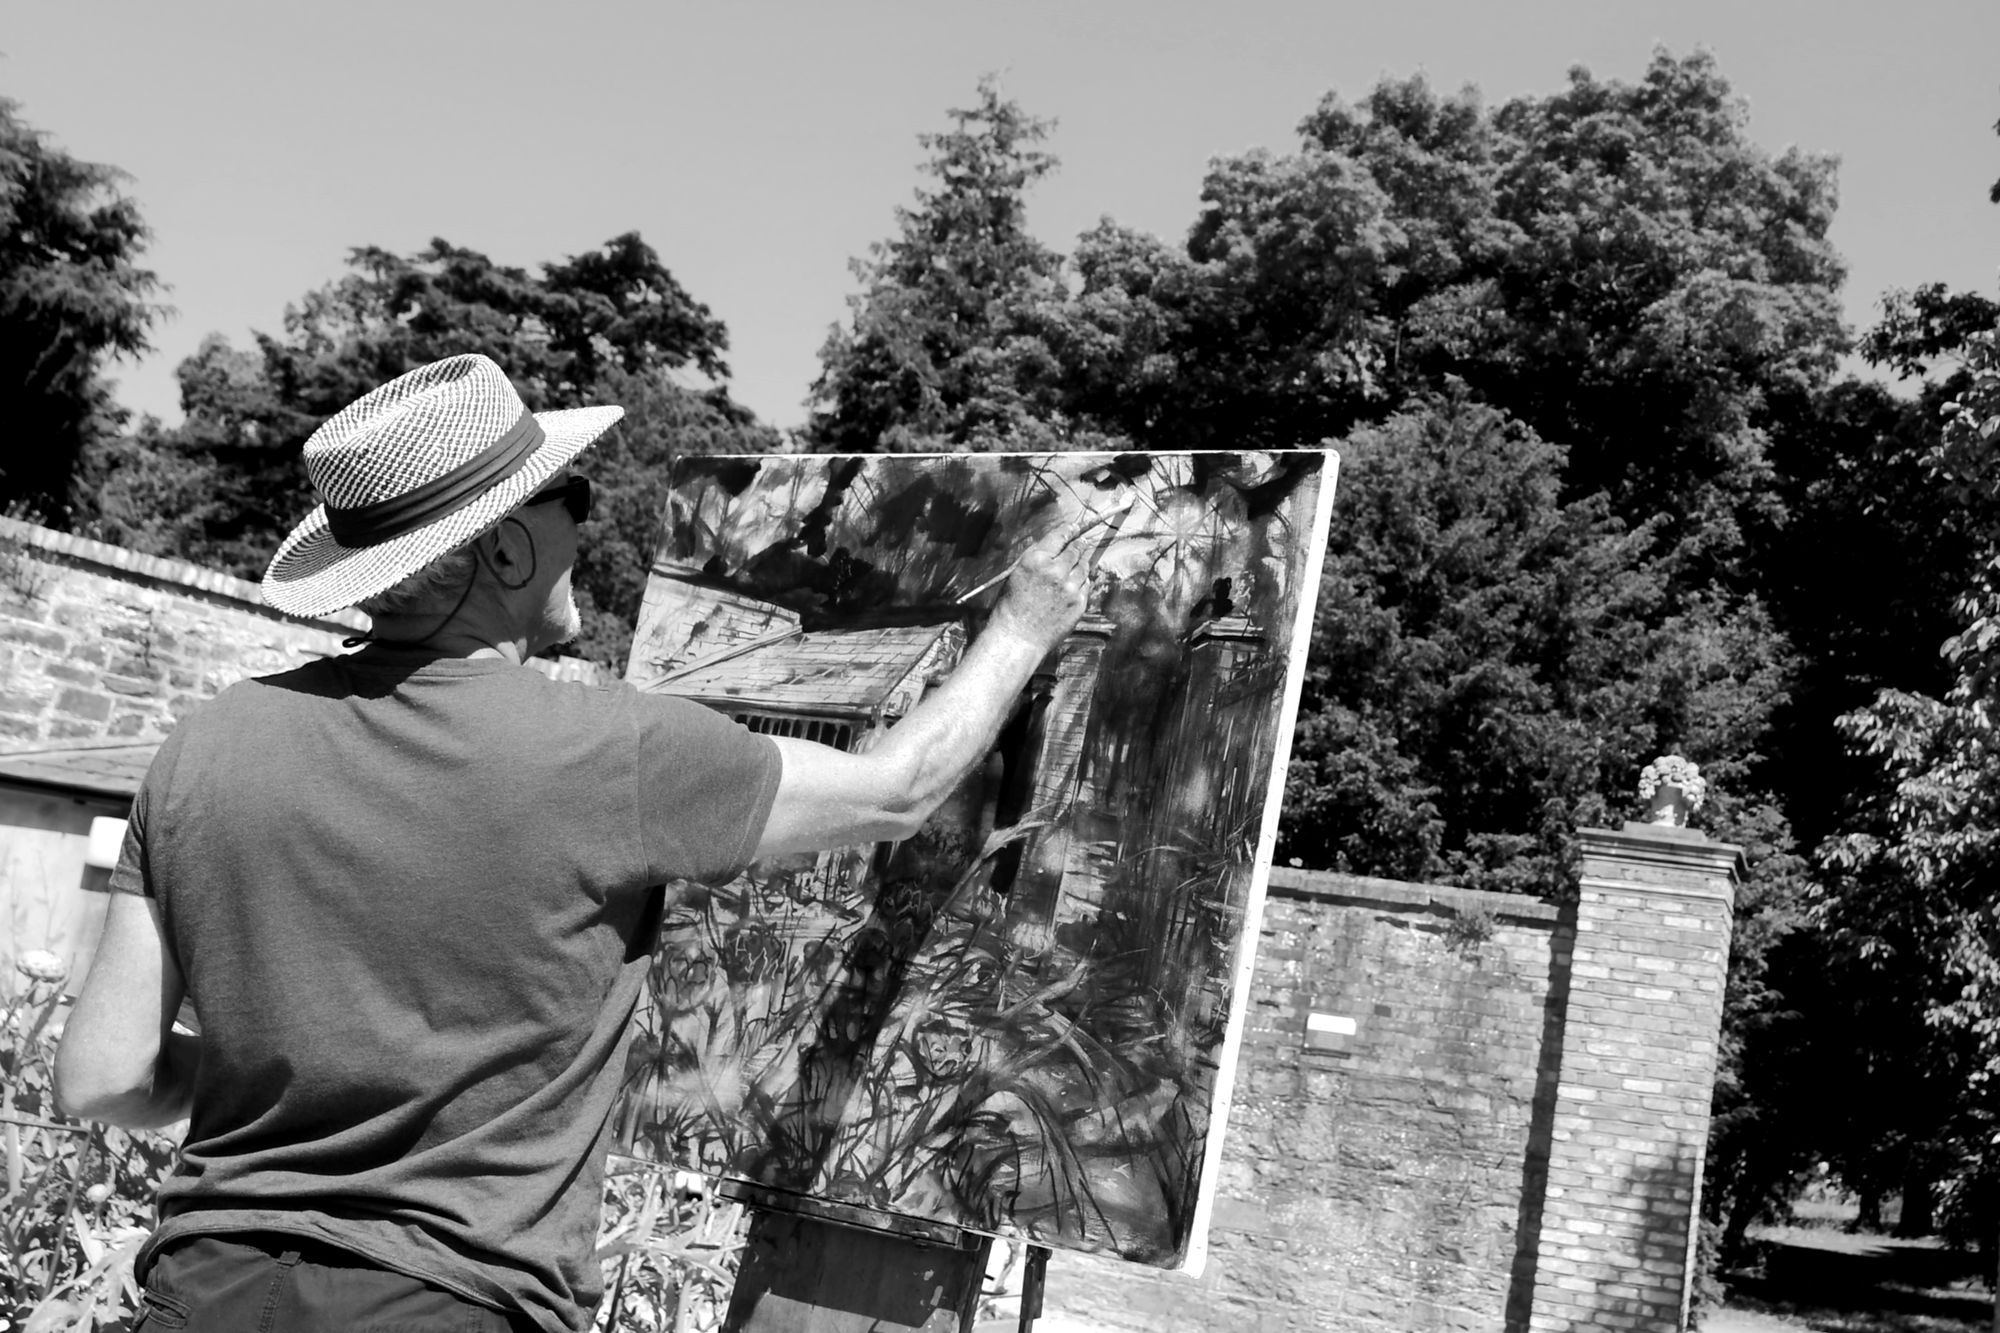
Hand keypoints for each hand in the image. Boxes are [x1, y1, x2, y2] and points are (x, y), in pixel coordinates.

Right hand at [987, 533, 1087, 652]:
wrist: (1017, 638)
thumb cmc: (1011, 607)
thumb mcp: (1017, 573)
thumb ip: (1037, 558)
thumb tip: (1054, 545)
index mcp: (1036, 559)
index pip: (1059, 536)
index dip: (1070, 530)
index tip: (1075, 528)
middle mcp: (1055, 570)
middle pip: (1075, 550)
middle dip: (1079, 545)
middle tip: (1081, 543)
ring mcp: (1070, 587)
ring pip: (1084, 566)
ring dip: (1083, 561)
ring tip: (1081, 559)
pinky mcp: (1079, 603)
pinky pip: (1086, 585)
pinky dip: (1082, 581)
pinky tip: (1077, 581)